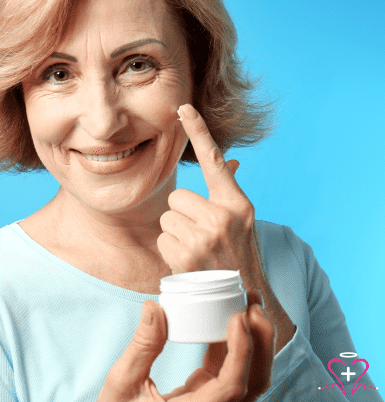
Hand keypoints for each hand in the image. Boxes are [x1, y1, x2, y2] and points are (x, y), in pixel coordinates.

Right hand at [97, 293, 274, 401]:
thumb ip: (142, 346)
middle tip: (252, 301)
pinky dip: (234, 345)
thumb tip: (154, 306)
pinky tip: (227, 318)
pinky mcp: (208, 396)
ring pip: (250, 377)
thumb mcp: (123, 382)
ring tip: (247, 304)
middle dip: (260, 340)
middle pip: (254, 381)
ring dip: (254, 340)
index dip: (242, 351)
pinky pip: (231, 371)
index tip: (238, 318)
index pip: (233, 386)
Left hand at [157, 104, 260, 287]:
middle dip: (182, 215)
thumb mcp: (241, 222)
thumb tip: (228, 162)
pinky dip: (171, 251)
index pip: (214, 160)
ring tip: (196, 250)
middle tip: (199, 235)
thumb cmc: (239, 255)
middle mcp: (223, 217)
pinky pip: (162, 239)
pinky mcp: (187, 255)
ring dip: (176, 234)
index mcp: (237, 204)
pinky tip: (188, 262)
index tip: (184, 107)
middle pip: (177, 197)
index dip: (198, 131)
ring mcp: (205, 237)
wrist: (243, 298)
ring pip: (167, 218)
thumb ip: (228, 192)